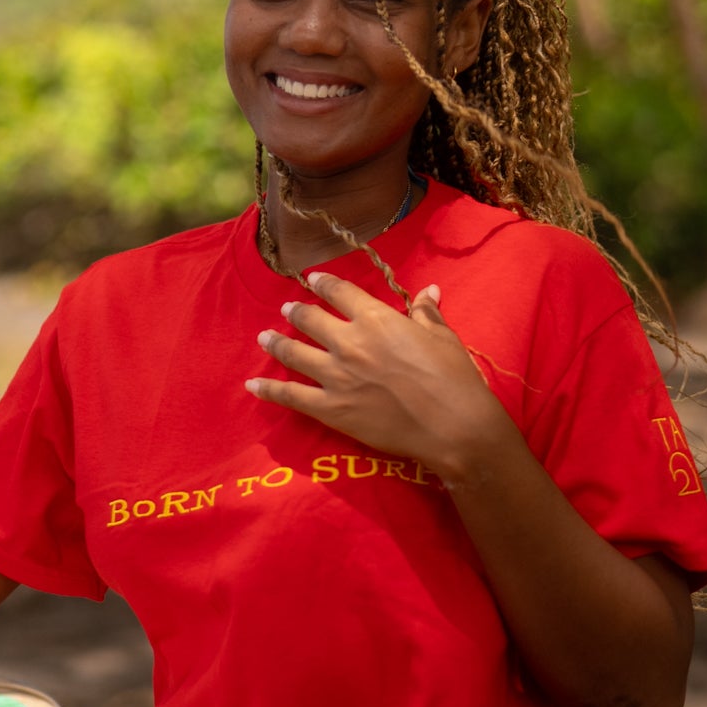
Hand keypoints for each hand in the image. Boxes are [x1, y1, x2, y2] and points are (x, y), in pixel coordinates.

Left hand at [245, 270, 511, 481]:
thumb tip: (428, 291)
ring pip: (294, 352)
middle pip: (310, 319)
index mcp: (376, 319)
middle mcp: (349, 342)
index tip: (313, 279)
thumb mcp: (443, 337)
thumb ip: (426, 313)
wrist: (452, 426)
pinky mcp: (331, 409)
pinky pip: (291, 396)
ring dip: (276, 342)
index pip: (340, 292)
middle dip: (296, 311)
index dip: (324, 283)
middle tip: (287, 308)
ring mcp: (336, 377)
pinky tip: (252, 384)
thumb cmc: (454, 378)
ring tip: (264, 337)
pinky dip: (269, 389)